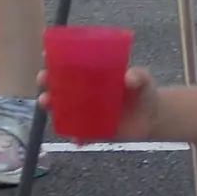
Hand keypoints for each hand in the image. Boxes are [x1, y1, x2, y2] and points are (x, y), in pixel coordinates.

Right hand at [37, 65, 160, 139]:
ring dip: (53, 108)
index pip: (71, 66)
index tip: (45, 56)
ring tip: (48, 105)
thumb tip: (129, 77)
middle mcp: (86, 94)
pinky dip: (76, 137)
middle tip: (43, 81)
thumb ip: (139, 76)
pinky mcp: (95, 130)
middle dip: (47, 84)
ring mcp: (88, 112)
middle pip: (60, 87)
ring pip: (63, 110)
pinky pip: (80, 134)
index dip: (56, 61)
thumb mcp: (144, 80)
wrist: (153, 117)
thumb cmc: (144, 92)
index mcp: (94, 76)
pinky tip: (76, 139)